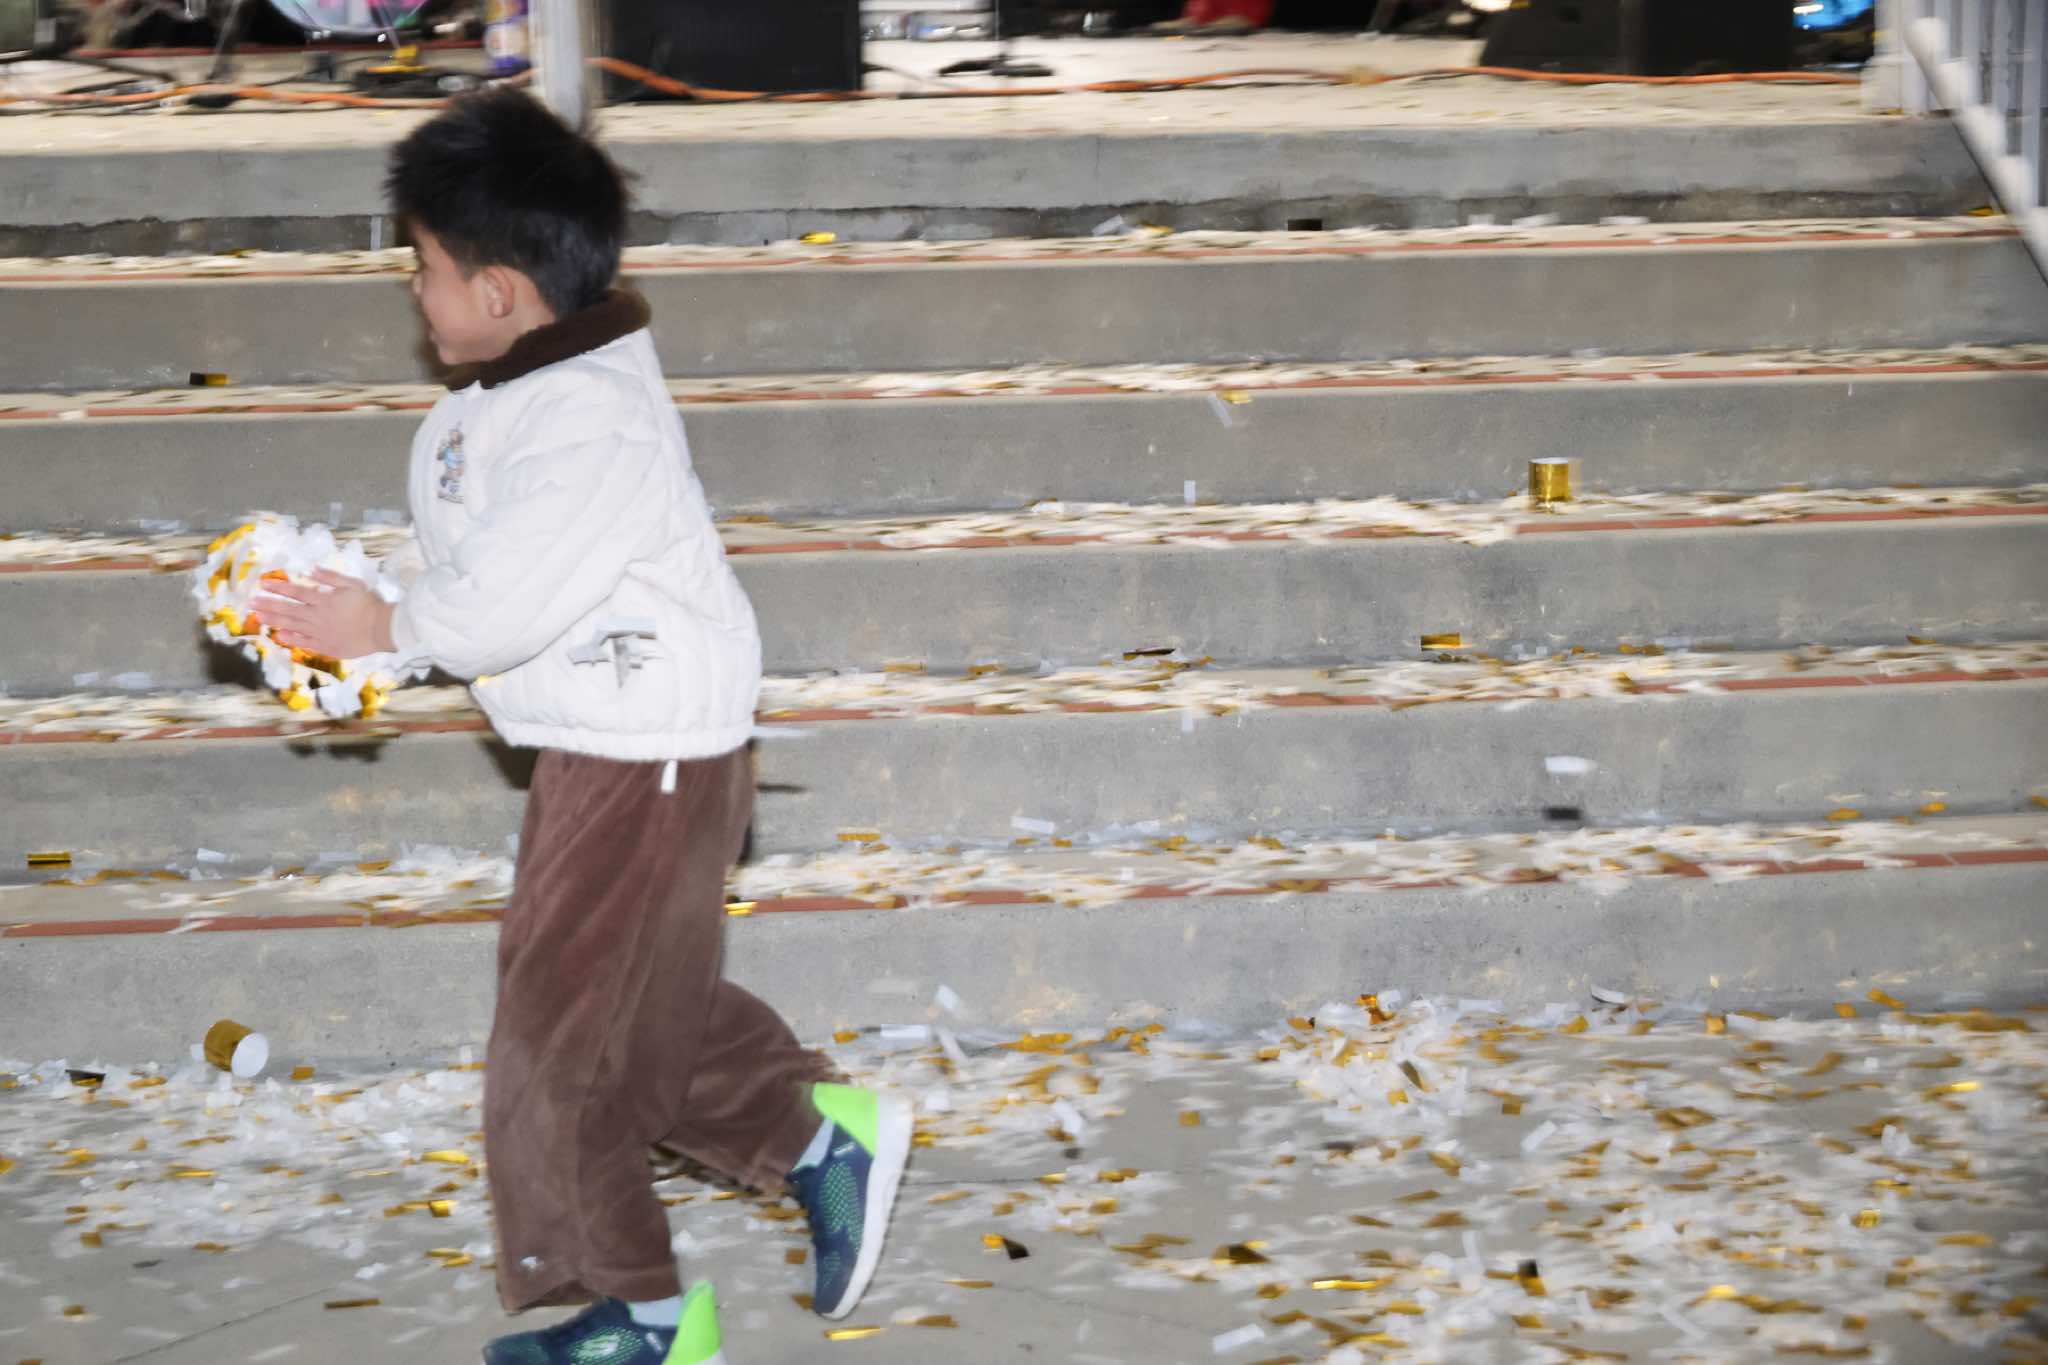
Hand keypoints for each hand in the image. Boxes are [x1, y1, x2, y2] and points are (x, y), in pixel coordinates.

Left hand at [255, 569, 396, 659]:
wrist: (382, 628)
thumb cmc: (371, 604)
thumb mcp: (353, 584)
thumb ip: (331, 577)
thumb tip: (311, 570)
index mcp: (324, 599)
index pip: (296, 591)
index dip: (278, 587)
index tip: (263, 584)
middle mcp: (318, 615)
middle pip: (289, 609)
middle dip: (269, 605)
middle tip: (251, 603)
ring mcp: (320, 632)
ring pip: (293, 625)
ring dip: (274, 620)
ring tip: (258, 617)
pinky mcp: (326, 645)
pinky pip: (305, 642)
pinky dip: (292, 639)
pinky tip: (279, 636)